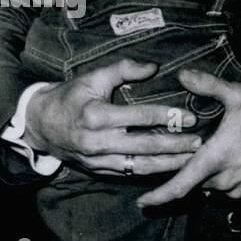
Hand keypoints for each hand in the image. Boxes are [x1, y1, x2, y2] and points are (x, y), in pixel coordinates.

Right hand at [24, 58, 202, 173]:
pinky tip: (171, 169)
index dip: (167, 117)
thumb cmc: (70, 97)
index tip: (190, 117)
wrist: (41, 125)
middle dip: (175, 146)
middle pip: (145, 146)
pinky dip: (152, 172)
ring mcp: (99, 160)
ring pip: (141, 165)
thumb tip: (154, 67)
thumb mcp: (92, 77)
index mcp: (97, 116)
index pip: (140, 117)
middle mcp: (98, 141)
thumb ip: (123, 69)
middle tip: (199, 143)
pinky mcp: (100, 171)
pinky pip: (131, 173)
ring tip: (192, 160)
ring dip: (169, 164)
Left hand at [136, 69, 240, 206]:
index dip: (158, 197)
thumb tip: (182, 75)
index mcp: (214, 160)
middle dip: (181, 175)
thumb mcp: (239, 97)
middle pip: (191, 184)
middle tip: (172, 162)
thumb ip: (208, 86)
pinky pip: (222, 190)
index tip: (141, 203)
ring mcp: (235, 189)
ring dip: (200, 177)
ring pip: (206, 188)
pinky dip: (216, 180)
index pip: (179, 186)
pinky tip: (221, 164)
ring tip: (202, 159)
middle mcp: (221, 180)